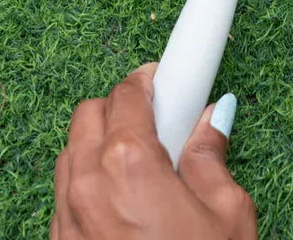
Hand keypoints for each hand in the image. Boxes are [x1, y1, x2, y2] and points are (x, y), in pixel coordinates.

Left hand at [52, 64, 256, 238]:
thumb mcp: (228, 219)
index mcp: (130, 162)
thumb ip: (212, 159)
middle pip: (91, 113)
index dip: (150, 79)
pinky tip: (123, 209)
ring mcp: (66, 217)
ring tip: (142, 174)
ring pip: (72, 153)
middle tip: (159, 129)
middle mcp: (87, 182)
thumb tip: (212, 121)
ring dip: (100, 148)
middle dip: (123, 111)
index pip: (129, 92)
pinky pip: (64, 196)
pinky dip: (87, 187)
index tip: (164, 74)